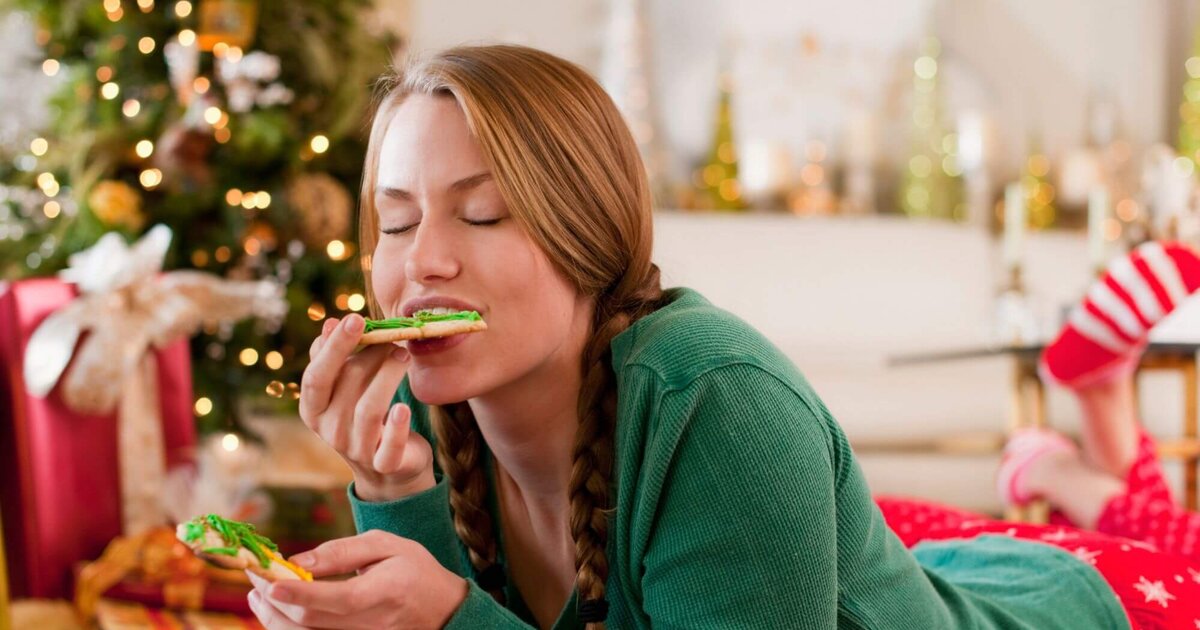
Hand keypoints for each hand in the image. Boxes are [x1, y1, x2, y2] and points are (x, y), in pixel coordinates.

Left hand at [246, 530, 468, 629]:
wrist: (442, 609)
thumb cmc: (414, 571)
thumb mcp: (387, 545)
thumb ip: (343, 552)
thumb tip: (299, 559)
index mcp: (384, 592)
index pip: (338, 598)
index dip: (300, 591)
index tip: (269, 580)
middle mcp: (372, 623)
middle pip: (312, 622)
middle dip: (275, 600)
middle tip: (254, 576)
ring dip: (275, 618)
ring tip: (258, 595)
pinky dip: (289, 627)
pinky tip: (277, 611)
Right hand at [301, 314, 434, 501]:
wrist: (387, 469)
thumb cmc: (362, 416)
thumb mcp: (344, 389)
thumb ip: (335, 358)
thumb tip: (329, 323)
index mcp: (314, 410)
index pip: (316, 376)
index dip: (335, 347)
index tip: (355, 319)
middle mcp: (330, 431)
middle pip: (347, 386)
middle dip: (369, 355)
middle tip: (392, 335)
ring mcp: (357, 450)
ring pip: (369, 410)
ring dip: (387, 377)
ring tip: (404, 354)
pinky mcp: (385, 464)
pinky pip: (390, 447)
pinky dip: (397, 427)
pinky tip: (404, 408)